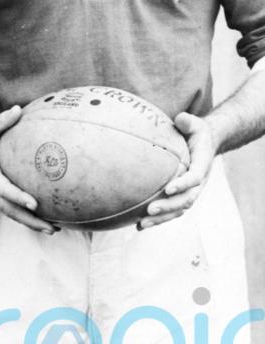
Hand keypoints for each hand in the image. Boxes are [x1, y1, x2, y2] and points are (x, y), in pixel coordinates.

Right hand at [0, 105, 56, 233]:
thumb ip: (3, 120)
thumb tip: (19, 108)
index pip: (2, 188)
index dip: (18, 197)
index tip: (34, 204)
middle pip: (8, 209)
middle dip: (30, 220)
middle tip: (52, 228)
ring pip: (9, 213)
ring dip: (29, 223)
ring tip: (53, 229)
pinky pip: (8, 209)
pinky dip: (23, 216)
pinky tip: (41, 218)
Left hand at [139, 111, 215, 228]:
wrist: (205, 143)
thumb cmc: (195, 131)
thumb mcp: (194, 123)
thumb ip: (188, 122)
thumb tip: (180, 119)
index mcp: (202, 165)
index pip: (194, 178)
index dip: (183, 184)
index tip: (167, 188)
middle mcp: (198, 182)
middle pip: (186, 200)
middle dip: (168, 206)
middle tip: (150, 209)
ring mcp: (191, 192)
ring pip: (178, 210)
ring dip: (161, 219)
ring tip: (141, 224)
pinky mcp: (181, 196)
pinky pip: (171, 211)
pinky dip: (158, 220)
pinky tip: (138, 224)